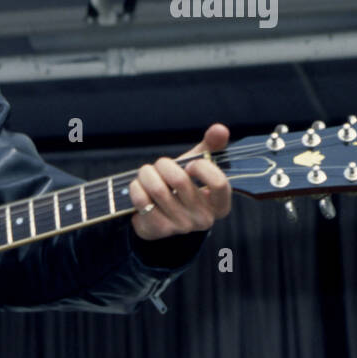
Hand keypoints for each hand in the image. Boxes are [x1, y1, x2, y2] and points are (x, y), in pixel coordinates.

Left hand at [130, 123, 231, 239]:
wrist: (156, 217)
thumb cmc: (180, 187)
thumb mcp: (196, 169)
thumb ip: (210, 148)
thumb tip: (220, 128)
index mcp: (220, 204)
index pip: (219, 183)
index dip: (201, 167)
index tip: (190, 165)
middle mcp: (204, 219)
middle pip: (180, 180)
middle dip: (163, 164)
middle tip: (159, 165)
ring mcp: (182, 226)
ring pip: (158, 189)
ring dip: (146, 174)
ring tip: (146, 175)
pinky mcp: (160, 229)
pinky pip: (142, 200)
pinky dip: (136, 187)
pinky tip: (139, 188)